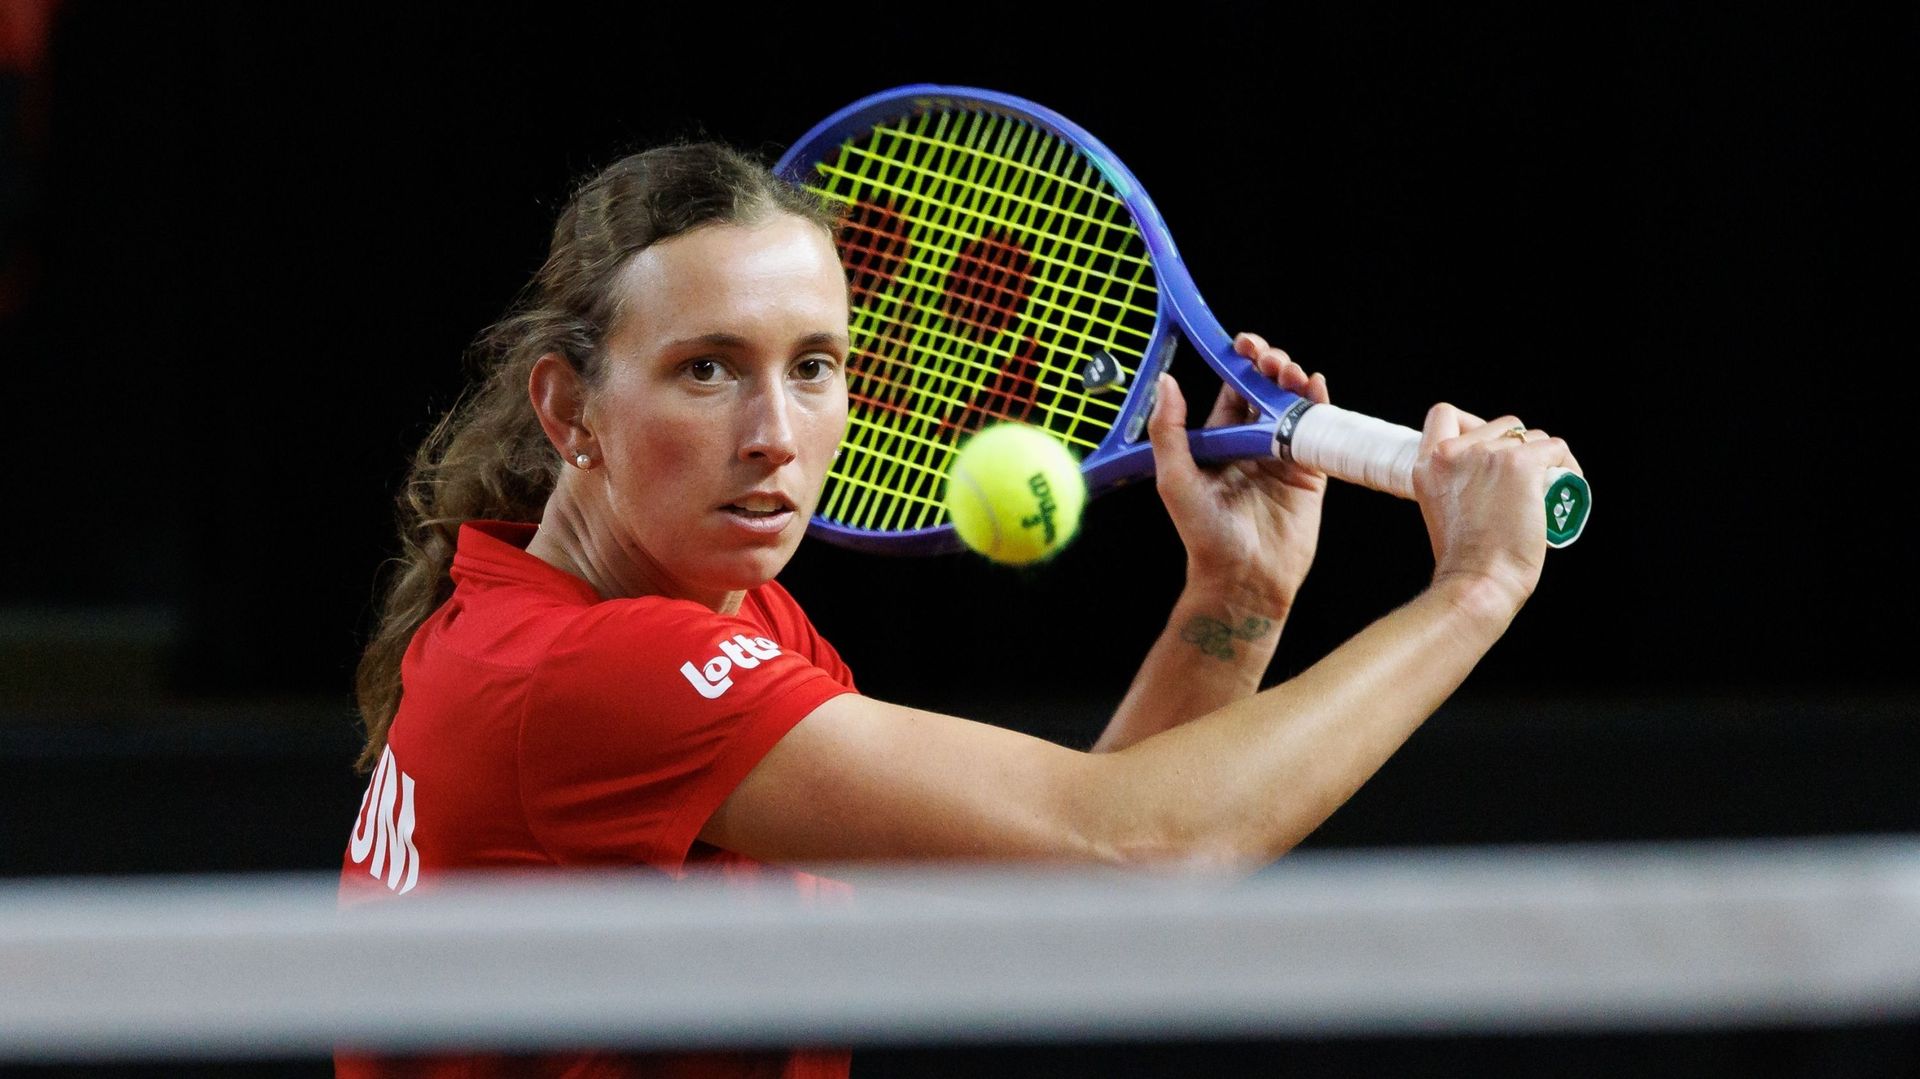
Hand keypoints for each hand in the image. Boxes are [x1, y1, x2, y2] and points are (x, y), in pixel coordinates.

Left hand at [1146, 332, 1329, 610]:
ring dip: (1293, 380)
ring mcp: (1282, 456)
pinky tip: (1315, 386)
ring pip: (1294, 405)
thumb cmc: (1203, 534)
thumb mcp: (1175, 479)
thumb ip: (1169, 431)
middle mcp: (1252, 444)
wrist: (1244, 578)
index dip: (1239, 363)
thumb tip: (1166, 381)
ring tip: (1289, 371)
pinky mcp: (1309, 473)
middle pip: (1266, 391)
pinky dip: (1319, 404)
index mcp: (1220, 442)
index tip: (1242, 343)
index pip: (1232, 390)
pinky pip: (1317, 431)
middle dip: (1270, 366)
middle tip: (1269, 358)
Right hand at [1413, 404, 1582, 619]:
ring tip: (1545, 492)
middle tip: (1521, 486)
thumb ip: (1455, 481)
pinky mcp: (1521, 463)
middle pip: (1499, 425)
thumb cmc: (1465, 561)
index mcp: (1428, 464)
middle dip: (1516, 449)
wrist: (1478, 581)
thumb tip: (1488, 471)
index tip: (1484, 453)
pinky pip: (1556, 449)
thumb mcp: (1442, 509)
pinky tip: (1565, 488)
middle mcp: (1453, 452)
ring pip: (1531, 438)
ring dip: (1543, 460)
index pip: (1444, 415)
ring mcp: (1488, 454)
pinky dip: (1567, 467)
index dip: (1470, 426)